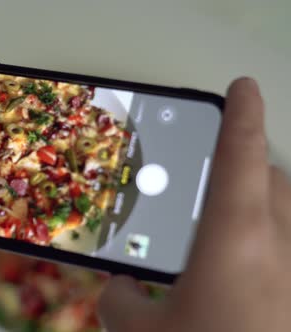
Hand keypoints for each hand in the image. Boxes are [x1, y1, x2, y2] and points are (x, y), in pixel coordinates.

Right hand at [98, 78, 289, 330]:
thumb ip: (119, 303)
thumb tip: (116, 289)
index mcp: (236, 239)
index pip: (241, 154)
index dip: (240, 112)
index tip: (241, 85)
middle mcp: (284, 247)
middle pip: (275, 179)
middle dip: (250, 164)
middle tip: (216, 177)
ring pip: (290, 215)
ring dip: (265, 207)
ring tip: (229, 229)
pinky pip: (289, 253)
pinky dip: (271, 248)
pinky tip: (247, 281)